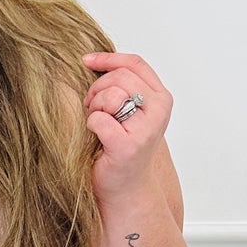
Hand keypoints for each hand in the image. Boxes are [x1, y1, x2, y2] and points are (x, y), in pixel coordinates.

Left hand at [80, 51, 172, 196]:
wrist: (125, 187)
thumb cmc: (121, 146)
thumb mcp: (128, 109)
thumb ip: (123, 85)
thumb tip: (94, 58)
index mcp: (161, 97)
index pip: (134, 63)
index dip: (108, 58)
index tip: (86, 60)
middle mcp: (158, 110)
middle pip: (119, 77)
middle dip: (97, 89)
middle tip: (92, 107)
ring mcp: (146, 129)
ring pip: (110, 96)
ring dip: (94, 107)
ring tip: (98, 123)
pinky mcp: (128, 145)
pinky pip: (99, 120)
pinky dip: (91, 126)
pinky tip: (97, 137)